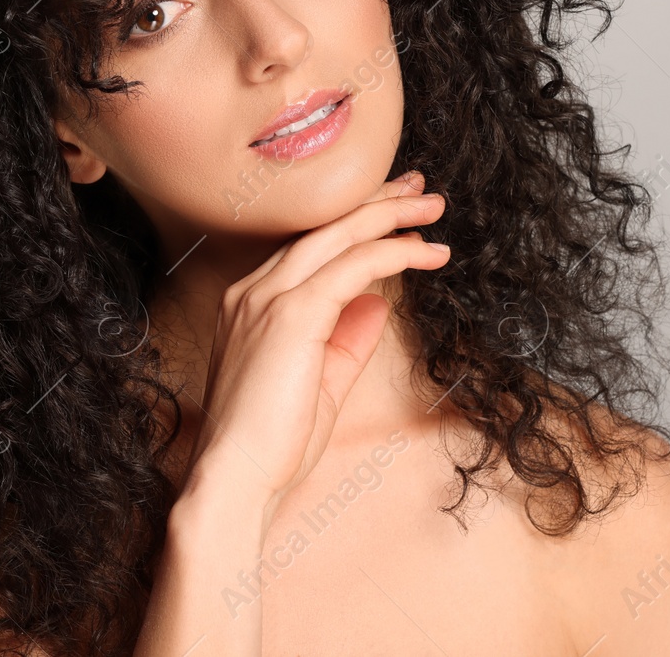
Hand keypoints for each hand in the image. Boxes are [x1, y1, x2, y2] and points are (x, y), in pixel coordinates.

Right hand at [182, 170, 450, 515]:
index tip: (394, 215)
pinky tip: (424, 252)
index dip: (355, 226)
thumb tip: (378, 302)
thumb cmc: (271, 444)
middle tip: (420, 189)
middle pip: (324, 229)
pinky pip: (352, 266)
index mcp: (251, 303)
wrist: (236, 479)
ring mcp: (267, 298)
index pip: (310, 249)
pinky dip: (392, 252)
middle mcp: (253, 291)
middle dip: (376, 204)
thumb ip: (347, 340)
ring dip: (389, 217)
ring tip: (433, 209)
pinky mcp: (290, 314)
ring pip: (337, 237)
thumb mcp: (320, 383)